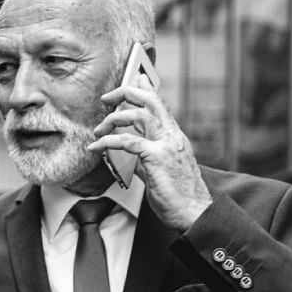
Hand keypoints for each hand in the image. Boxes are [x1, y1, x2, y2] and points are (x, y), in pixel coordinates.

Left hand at [87, 76, 211, 231]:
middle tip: (106, 97)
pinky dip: (108, 141)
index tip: (138, 78)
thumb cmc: (179, 196)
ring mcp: (166, 145)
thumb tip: (127, 154)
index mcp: (174, 137)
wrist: (194, 213)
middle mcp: (172, 136)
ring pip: (138, 115)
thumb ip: (144, 158)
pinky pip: (128, 141)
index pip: (161, 105)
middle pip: (150, 101)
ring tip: (98, 130)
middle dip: (126, 92)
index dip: (147, 89)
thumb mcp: (159, 172)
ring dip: (113, 118)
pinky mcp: (157, 157)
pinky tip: (97, 146)